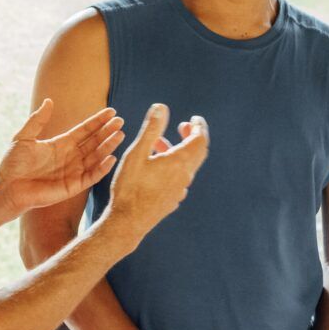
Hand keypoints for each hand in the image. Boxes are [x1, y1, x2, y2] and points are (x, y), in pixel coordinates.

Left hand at [0, 99, 124, 213]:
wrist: (7, 188)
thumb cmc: (12, 164)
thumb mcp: (24, 137)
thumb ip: (37, 120)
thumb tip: (49, 101)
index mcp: (61, 144)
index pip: (84, 130)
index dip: (97, 121)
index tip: (111, 112)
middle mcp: (70, 157)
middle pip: (94, 142)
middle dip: (107, 131)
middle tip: (120, 121)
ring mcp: (73, 172)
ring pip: (96, 157)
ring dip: (108, 146)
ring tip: (120, 135)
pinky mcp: (73, 186)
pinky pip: (91, 176)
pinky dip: (102, 168)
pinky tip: (111, 157)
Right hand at [105, 103, 208, 245]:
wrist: (128, 222)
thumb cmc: (130, 187)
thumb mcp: (137, 153)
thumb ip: (151, 129)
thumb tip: (162, 107)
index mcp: (179, 163)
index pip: (200, 140)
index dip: (199, 127)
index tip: (195, 118)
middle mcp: (184, 177)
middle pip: (198, 153)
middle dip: (192, 137)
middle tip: (184, 126)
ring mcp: (180, 190)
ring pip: (186, 166)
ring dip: (178, 151)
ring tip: (159, 143)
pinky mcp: (172, 199)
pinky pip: (179, 178)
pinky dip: (174, 166)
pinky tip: (157, 166)